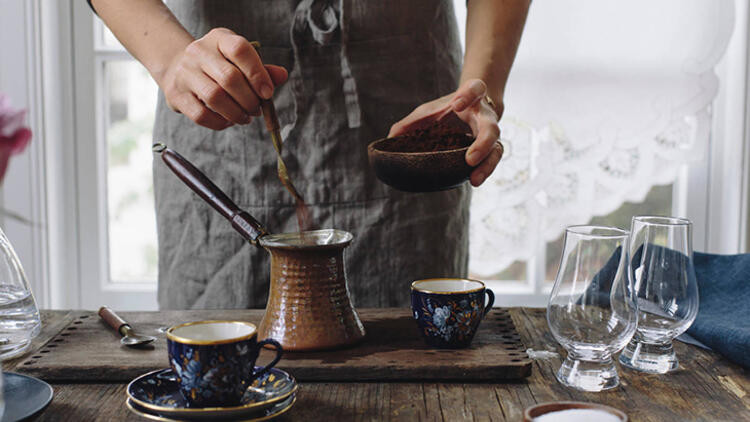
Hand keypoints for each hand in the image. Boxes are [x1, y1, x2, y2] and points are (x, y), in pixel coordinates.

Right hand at [158, 28, 288, 129]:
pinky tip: (228, 121)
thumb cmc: (219, 66)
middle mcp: (199, 51)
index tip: (268, 93)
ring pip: (214, 97)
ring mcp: (185, 72)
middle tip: (256, 110)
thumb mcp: (240, 61)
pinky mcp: (176, 94)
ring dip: (236, 113)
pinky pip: (201, 115)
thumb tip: (282, 75)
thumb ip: (262, 69)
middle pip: (229, 78)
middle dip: (249, 100)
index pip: (240, 49)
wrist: (178, 69)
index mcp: (219, 38)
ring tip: (245, 118)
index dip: (257, 73)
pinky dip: (220, 123)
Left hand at [388, 79, 503, 185]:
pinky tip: (473, 181)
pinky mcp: (491, 149)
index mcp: (472, 97)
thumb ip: (410, 123)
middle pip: (492, 128)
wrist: (473, 108)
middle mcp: (486, 116)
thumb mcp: (428, 111)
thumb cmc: (448, 110)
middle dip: (482, 143)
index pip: (476, 89)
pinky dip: (484, 171)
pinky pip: (492, 161)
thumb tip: (389, 139)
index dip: (467, 95)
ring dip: (487, 165)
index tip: (455, 105)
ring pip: (496, 149)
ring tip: (474, 180)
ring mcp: (491, 134)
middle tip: (469, 159)